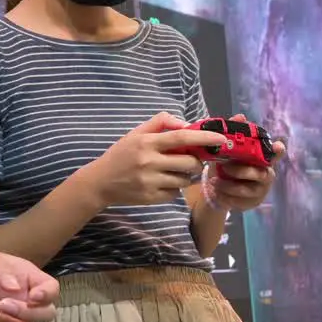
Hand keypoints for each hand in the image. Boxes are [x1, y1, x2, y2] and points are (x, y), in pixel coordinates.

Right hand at [84, 112, 227, 206]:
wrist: (99, 182)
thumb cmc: (120, 155)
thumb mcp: (135, 133)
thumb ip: (160, 123)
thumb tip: (185, 124)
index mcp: (146, 143)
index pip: (181, 138)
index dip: (204, 138)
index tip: (221, 139)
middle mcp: (149, 162)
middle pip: (189, 162)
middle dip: (197, 161)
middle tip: (192, 159)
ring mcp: (151, 182)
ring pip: (184, 179)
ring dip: (186, 175)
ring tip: (174, 170)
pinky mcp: (151, 198)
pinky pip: (175, 192)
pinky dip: (174, 187)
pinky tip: (163, 182)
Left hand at [204, 115, 284, 211]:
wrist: (216, 187)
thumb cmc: (227, 163)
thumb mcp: (226, 148)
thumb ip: (233, 133)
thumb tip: (241, 116)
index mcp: (262, 159)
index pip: (275, 154)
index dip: (278, 151)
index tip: (278, 146)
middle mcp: (266, 174)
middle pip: (260, 173)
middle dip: (241, 171)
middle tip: (224, 168)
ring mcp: (260, 191)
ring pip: (247, 190)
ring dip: (228, 185)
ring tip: (214, 181)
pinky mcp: (251, 204)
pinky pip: (239, 202)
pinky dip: (225, 196)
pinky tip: (216, 192)